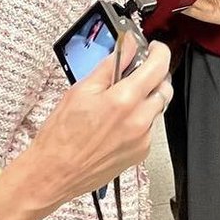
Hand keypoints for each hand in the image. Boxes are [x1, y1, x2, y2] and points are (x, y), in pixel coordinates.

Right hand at [28, 38, 172, 203]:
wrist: (55, 173)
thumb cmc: (61, 136)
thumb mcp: (80, 91)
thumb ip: (110, 66)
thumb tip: (126, 47)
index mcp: (123, 100)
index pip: (158, 67)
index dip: (160, 52)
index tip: (155, 48)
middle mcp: (139, 120)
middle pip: (164, 87)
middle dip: (155, 75)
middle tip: (138, 71)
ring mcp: (143, 138)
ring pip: (158, 108)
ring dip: (147, 97)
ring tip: (121, 99)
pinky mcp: (142, 152)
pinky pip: (150, 127)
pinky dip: (140, 118)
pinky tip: (119, 121)